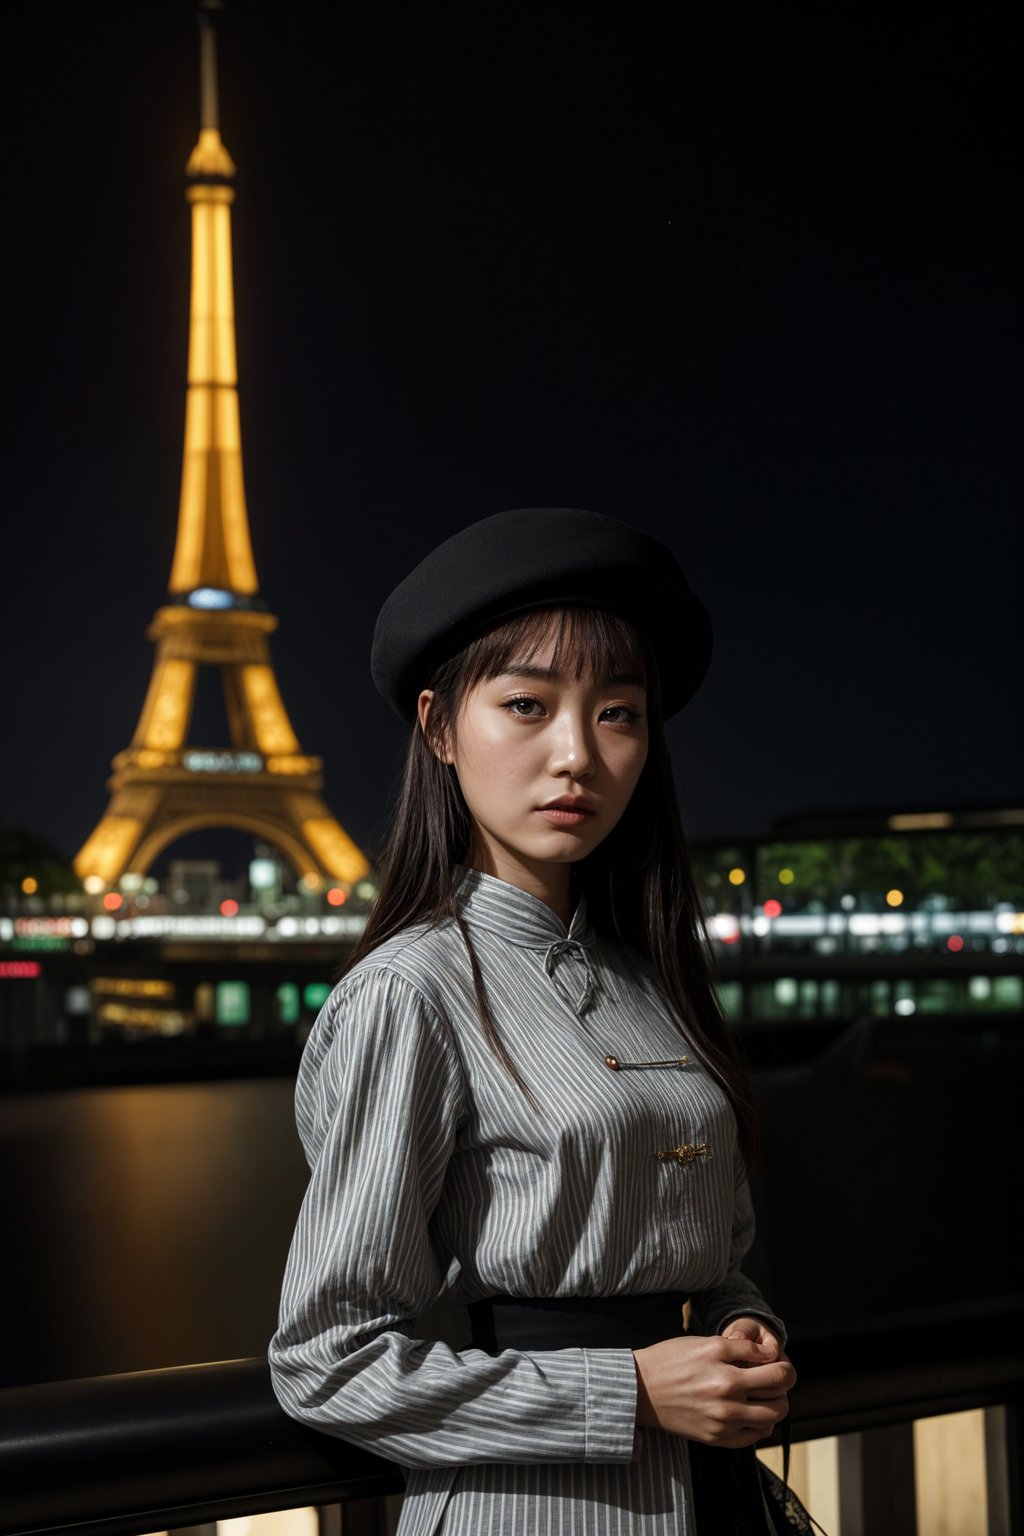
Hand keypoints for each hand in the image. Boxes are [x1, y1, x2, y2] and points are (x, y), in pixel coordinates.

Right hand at [633, 1329, 795, 1444]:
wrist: (640, 1389)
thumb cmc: (671, 1360)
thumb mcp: (706, 1343)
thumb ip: (742, 1348)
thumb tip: (770, 1355)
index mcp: (728, 1378)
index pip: (778, 1376)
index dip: (786, 1368)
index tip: (780, 1364)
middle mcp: (728, 1406)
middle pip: (780, 1404)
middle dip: (783, 1389)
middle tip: (774, 1378)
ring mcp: (722, 1426)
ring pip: (769, 1422)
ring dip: (773, 1407)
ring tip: (761, 1394)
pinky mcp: (715, 1440)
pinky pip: (751, 1438)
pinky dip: (758, 1424)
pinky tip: (750, 1410)